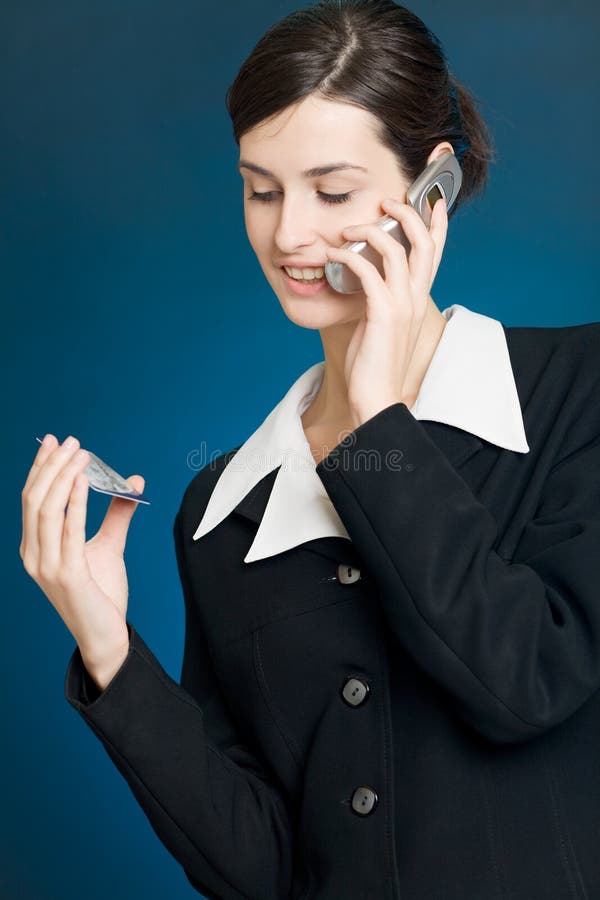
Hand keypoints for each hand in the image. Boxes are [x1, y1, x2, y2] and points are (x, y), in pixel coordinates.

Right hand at [19, 434, 143, 677]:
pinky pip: (67, 530)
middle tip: (71, 441)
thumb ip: (116, 515)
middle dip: (51, 465)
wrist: (106, 636)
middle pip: (34, 499)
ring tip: (80, 454)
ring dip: (62, 477)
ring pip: (45, 510)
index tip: (52, 441)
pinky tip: (83, 481)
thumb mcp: (108, 546)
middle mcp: (33, 556)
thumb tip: (133, 483)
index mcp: (34, 548)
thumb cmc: (102, 594)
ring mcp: (46, 567)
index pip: (30, 499)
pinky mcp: (66, 575)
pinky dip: (74, 502)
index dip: (40, 467)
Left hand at [325, 196, 447, 426]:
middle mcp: (416, 297)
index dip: (435, 221)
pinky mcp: (383, 314)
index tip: (427, 198)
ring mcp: (402, 305)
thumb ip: (380, 297)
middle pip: (424, 241)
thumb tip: (361, 273)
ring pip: (396, 250)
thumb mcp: (382, 322)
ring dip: (370, 232)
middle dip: (406, 213)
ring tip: (348, 229)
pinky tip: (333, 255)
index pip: (436, 251)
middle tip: (384, 203)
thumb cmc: (374, 363)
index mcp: (418, 298)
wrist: (376, 397)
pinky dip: (348, 257)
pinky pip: (367, 272)